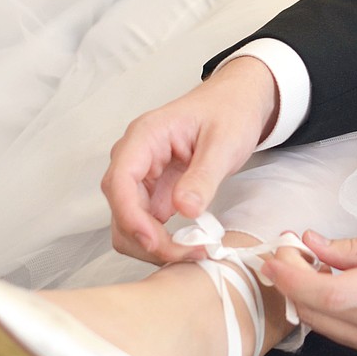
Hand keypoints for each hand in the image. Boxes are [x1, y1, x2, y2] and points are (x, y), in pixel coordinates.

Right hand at [101, 56, 277, 263]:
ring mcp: (143, 176)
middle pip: (121, 208)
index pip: (120, 180)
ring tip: (193, 251)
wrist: (236, 103)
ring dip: (153, 244)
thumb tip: (185, 210)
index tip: (154, 241)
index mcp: (145, 136)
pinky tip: (188, 245)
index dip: (130, 215)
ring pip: (128, 221)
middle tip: (188, 252)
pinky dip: (162, 240)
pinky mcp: (154, 191)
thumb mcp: (225, 141)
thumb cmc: (229, 112)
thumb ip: (204, 175)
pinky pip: (146, 223)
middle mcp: (136, 157)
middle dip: (147, 238)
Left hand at [262, 228, 356, 355]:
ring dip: (303, 298)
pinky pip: (341, 334)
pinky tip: (326, 290)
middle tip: (282, 254)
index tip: (276, 254)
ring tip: (301, 268)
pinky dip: (324, 312)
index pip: (323, 292)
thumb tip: (317, 244)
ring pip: (323, 326)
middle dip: (288, 282)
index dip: (291, 275)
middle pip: (314, 311)